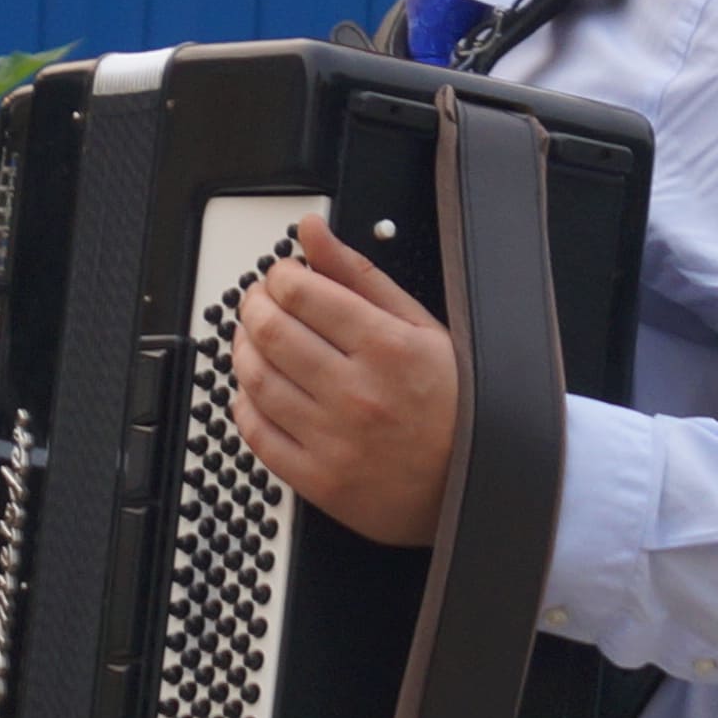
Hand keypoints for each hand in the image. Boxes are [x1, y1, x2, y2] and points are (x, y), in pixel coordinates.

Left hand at [226, 212, 460, 547]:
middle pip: (271, 332)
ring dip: (244, 350)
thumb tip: (312, 231)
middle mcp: (357, 393)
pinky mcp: (319, 481)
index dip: (279, 276)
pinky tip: (259, 390)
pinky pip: (257, 434)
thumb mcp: (420, 326)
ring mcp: (335, 441)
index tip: (283, 277)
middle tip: (262, 304)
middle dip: (255, 306)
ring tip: (258, 340)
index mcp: (386, 347)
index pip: (300, 293)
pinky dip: (244, 405)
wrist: (472, 486)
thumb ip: (359, 273)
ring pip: (256, 380)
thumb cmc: (452, 403)